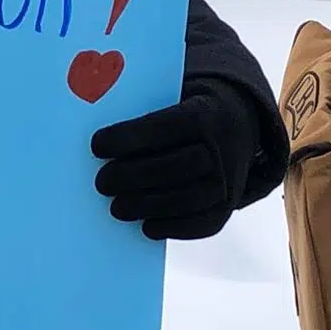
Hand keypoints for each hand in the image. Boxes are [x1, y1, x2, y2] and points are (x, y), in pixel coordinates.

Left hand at [90, 79, 258, 241]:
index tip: (96, 146)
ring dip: (147, 206)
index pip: (163, 127)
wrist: (234, 129)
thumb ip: (141, 115)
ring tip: (116, 208)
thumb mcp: (171, 101)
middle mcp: (220, 147)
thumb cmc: (183, 118)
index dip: (128, 137)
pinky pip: (201, 224)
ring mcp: (228, 180)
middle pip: (175, 166)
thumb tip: (96, 133)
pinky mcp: (227, 207)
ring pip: (188, 199)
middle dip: (133, 176)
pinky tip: (145, 226)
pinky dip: (170, 228)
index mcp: (203, 114)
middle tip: (102, 183)